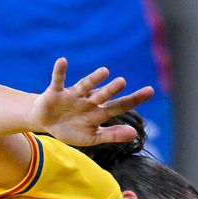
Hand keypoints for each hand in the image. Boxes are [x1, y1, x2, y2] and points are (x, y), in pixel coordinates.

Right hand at [29, 58, 153, 146]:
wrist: (47, 122)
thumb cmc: (71, 129)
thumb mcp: (92, 137)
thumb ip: (112, 135)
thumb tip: (134, 134)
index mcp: (98, 112)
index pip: (119, 106)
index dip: (134, 99)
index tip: (150, 91)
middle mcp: (88, 101)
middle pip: (102, 95)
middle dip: (111, 90)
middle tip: (122, 82)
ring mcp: (73, 96)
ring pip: (85, 86)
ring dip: (93, 79)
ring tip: (104, 71)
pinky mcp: (55, 92)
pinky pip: (58, 80)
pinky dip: (59, 71)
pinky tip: (63, 61)